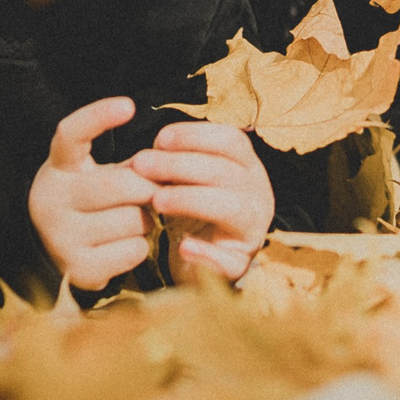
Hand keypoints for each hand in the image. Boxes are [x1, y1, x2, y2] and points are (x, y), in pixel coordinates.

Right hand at [28, 97, 158, 291]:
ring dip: (146, 219)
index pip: (70, 134)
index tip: (128, 105)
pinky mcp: (79, 269)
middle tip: (151, 191)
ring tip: (133, 219)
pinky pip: (134, 250)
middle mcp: (50, 200)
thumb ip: (128, 166)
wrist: (55, 252)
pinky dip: (140, 246)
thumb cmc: (90, 203)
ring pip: (132, 220)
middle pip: (119, 184)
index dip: (98, 117)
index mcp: (58, 168)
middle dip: (146, 188)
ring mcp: (61, 237)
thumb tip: (169, 161)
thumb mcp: (97, 175)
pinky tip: (124, 243)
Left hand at [131, 119, 272, 284]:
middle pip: (225, 171)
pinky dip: (207, 254)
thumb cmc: (191, 211)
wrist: (200, 262)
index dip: (195, 135)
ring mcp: (253, 230)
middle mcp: (257, 194)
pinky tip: (183, 247)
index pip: (231, 140)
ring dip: (189, 200)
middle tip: (141, 165)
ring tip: (156, 202)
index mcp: (247, 167)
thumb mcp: (186, 180)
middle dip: (179, 165)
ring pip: (232, 208)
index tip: (160, 139)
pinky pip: (231, 261)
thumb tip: (148, 157)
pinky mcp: (241, 264)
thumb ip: (173, 164)